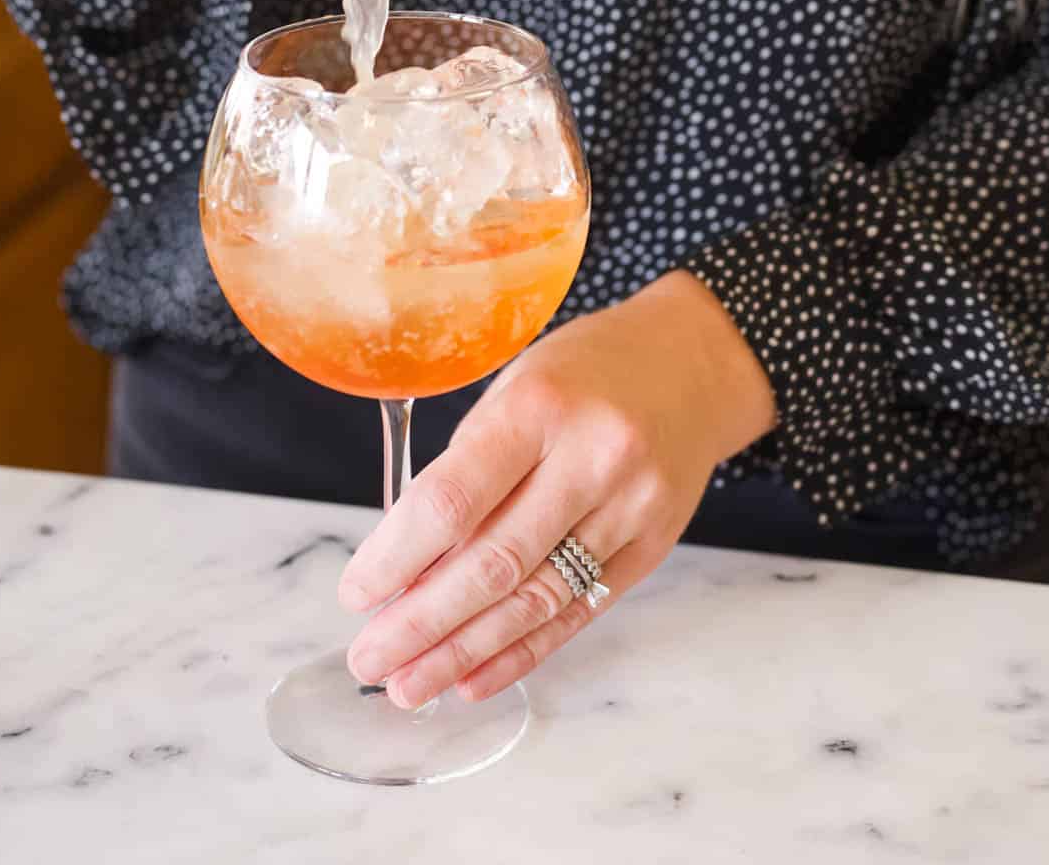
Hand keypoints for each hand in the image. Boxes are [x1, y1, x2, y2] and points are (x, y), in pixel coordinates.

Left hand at [338, 271, 775, 708]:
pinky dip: (522, 652)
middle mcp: (591, 458)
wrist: (692, 363)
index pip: (454, 500)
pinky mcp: (653, 546)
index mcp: (539, 406)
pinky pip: (579, 613)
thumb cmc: (584, 369)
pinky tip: (473, 678)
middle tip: (369, 660)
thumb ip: (468, 463)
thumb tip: (406, 560)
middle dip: (421, 622)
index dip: (397, 557)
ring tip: (410, 686)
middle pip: (493, 563)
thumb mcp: (516, 384)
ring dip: (464, 652)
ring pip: (535, 600)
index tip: (356, 594)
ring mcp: (630, 507)